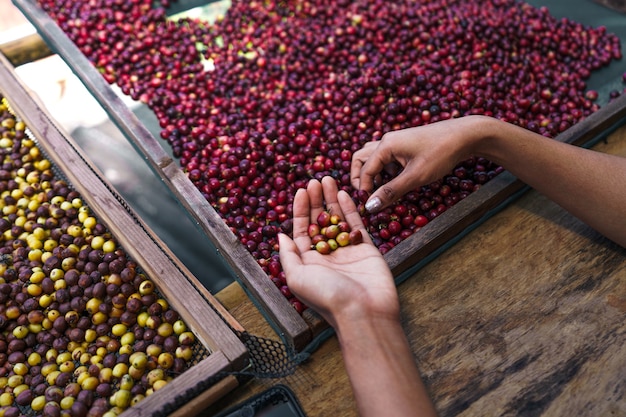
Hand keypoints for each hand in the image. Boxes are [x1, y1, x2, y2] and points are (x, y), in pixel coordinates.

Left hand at [278, 176, 399, 327]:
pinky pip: (357, 225)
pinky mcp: (367, 250)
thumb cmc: (327, 297)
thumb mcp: (297, 277)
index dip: (301, 210)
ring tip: (328, 180)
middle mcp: (328, 256)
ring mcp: (348, 251)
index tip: (302, 190)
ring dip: (332, 200)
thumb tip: (280, 236)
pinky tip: (344, 194)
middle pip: (320, 221)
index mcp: (309, 262)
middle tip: (315, 180)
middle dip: (317, 201)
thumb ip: (288, 255)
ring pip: (338, 220)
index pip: (302, 230)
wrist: (364, 312)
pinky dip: (350, 209)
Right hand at [350, 116, 493, 212]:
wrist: (465, 135)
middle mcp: (387, 141)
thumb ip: (391, 191)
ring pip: (373, 157)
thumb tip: (370, 206)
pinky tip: (394, 181)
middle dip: (360, 178)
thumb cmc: (441, 153)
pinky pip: (386, 157)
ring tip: (379, 190)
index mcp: (386, 145)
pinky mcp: (405, 145)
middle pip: (361, 159)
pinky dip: (384, 170)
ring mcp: (396, 141)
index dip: (363, 190)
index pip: (365, 170)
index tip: (367, 207)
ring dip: (372, 173)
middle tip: (366, 196)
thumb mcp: (416, 176)